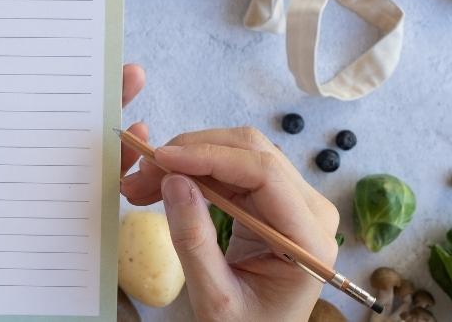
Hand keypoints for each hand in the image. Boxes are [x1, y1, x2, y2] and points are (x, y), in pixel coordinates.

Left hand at [0, 64, 147, 306]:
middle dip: (92, 96)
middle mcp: (21, 184)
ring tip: (132, 96)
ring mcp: (50, 210)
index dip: (26, 90)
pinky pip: (102, 204)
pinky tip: (137, 152)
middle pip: (58, 132)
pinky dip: (124, 175)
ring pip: (88, 160)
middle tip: (120, 69)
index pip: (7, 123)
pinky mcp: (74, 242)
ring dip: (116, 126)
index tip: (45, 60)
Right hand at [120, 127, 339, 321]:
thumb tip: (174, 181)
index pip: (263, 173)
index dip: (209, 157)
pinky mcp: (273, 201)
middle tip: (142, 172)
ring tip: (143, 182)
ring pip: (238, 153)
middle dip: (190, 153)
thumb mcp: (215, 298)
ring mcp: (294, 202)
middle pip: (251, 152)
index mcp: (308, 239)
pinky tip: (163, 184)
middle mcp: (310, 211)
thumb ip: (194, 242)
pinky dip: (194, 171)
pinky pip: (232, 170)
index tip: (161, 159)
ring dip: (188, 159)